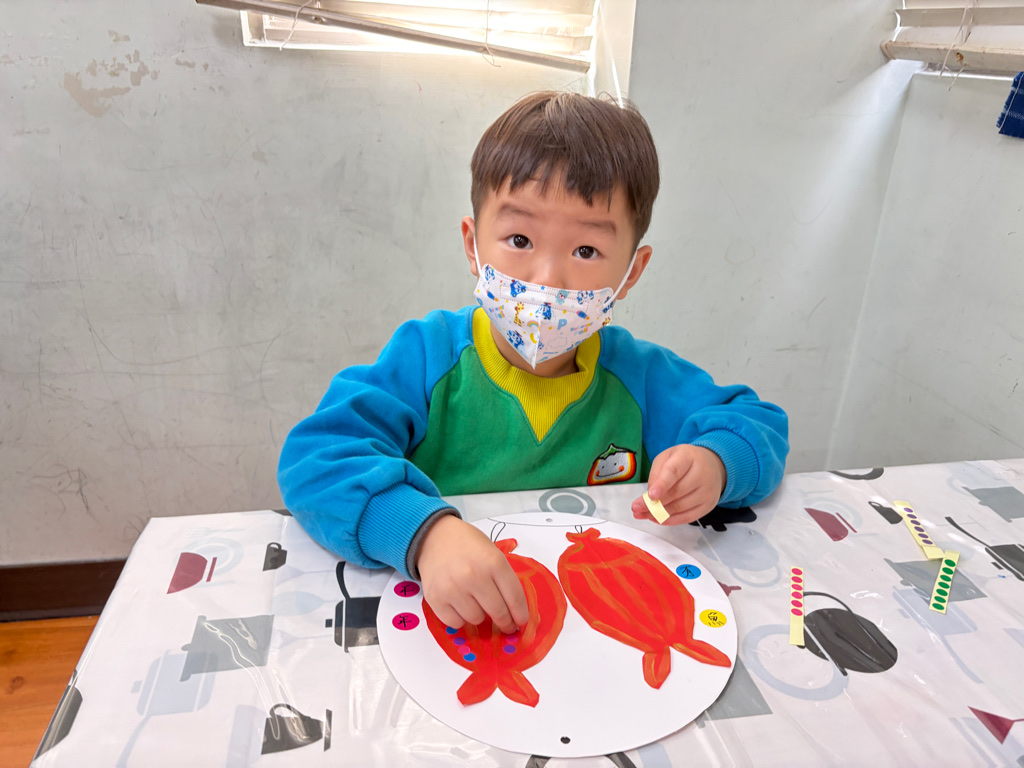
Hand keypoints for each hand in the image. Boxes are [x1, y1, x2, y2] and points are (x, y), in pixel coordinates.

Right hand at [416, 515, 529, 633]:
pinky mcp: (435, 598)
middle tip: (506, 624)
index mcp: (493, 562)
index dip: (520, 614)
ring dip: (479, 615)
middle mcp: (473, 575)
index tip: (521, 621)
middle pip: (498, 612)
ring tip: (474, 602)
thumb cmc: (467, 545)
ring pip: (476, 620)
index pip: (514, 597)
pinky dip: (460, 619)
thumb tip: (514, 611)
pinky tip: (459, 606)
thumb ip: (504, 579)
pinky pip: (455, 623)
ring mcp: (453, 588)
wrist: (434, 537)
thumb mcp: (492, 553)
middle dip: (505, 622)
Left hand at [631, 445, 726, 525]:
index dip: (662, 484)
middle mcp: (702, 474)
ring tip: (642, 514)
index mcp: (689, 457)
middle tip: (636, 508)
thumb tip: (649, 495)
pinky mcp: (708, 506)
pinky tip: (656, 518)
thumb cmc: (685, 461)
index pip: (674, 471)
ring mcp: (707, 492)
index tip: (650, 495)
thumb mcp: (668, 457)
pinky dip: (670, 520)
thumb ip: (656, 473)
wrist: (712, 466)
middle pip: (676, 492)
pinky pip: (687, 517)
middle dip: (653, 503)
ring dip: (659, 514)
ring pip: (680, 507)